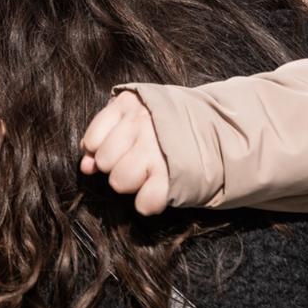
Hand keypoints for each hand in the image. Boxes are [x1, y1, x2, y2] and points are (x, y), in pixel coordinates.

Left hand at [79, 91, 170, 214]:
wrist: (221, 127)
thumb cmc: (168, 123)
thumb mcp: (134, 114)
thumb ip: (104, 134)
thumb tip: (86, 166)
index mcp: (129, 104)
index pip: (93, 140)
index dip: (102, 149)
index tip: (120, 148)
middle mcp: (142, 125)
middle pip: (105, 163)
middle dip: (117, 166)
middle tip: (138, 160)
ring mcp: (158, 151)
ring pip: (119, 182)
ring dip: (132, 184)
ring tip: (150, 172)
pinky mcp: (174, 176)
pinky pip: (145, 202)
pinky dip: (149, 202)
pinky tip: (158, 187)